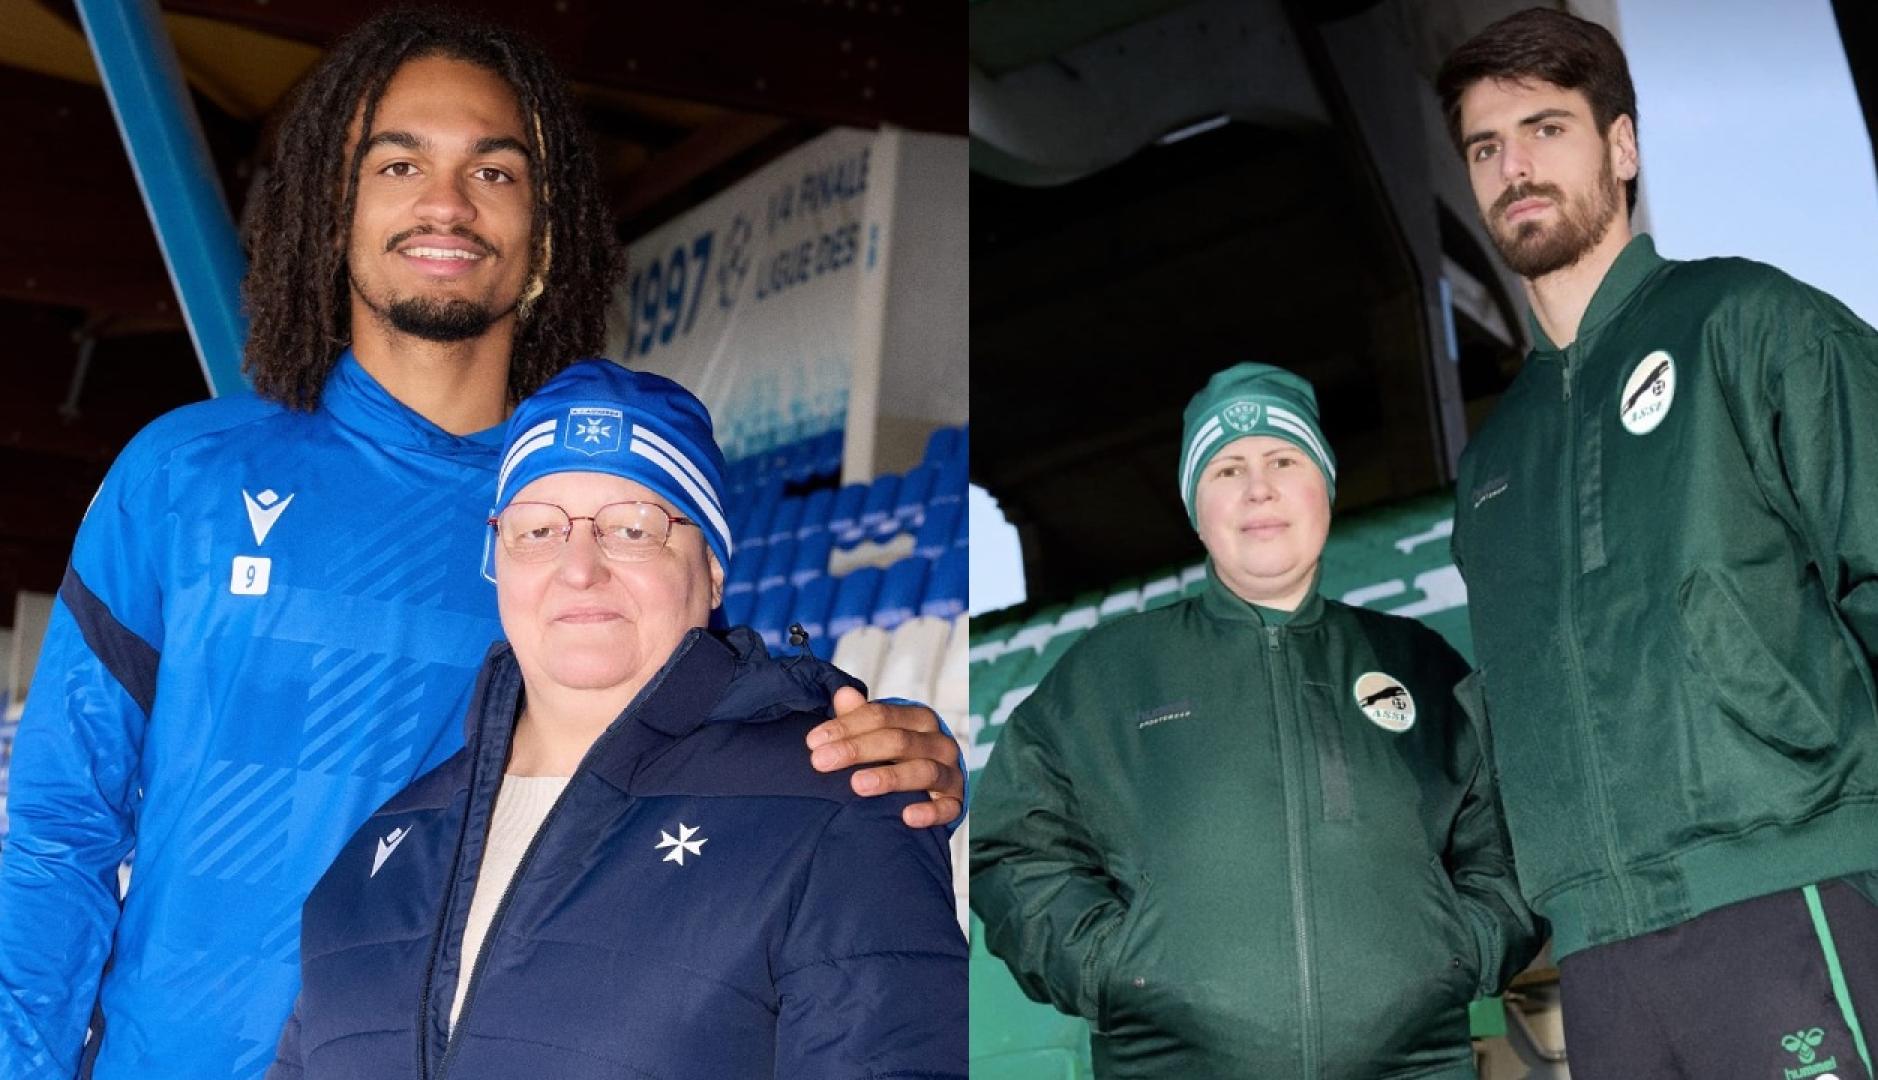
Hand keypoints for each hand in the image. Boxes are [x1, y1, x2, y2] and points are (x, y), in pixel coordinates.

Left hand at [807, 688, 964, 827]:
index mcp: (919, 719)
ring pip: (923, 771)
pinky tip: (906, 817)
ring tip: (856, 785)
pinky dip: (929, 811)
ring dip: (889, 777)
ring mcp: (950, 773)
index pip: (881, 716)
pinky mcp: (956, 802)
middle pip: (898, 741)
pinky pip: (947, 808)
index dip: (846, 726)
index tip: (813, 741)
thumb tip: (842, 693)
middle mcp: (938, 742)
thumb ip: (859, 716)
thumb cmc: (897, 754)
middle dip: (856, 750)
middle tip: (820, 762)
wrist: (934, 786)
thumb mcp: (879, 732)